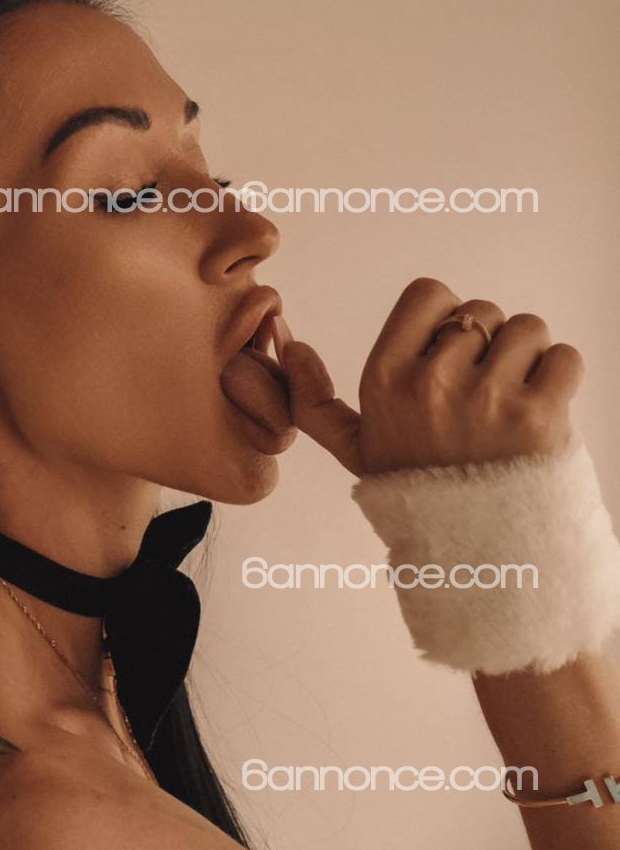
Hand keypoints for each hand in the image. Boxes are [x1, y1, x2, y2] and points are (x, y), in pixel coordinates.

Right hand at [281, 277, 582, 475]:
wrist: (478, 555)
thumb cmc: (419, 495)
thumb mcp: (358, 449)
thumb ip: (314, 401)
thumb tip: (284, 343)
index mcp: (385, 377)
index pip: (430, 294)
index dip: (448, 319)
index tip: (451, 358)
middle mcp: (430, 382)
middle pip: (482, 312)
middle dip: (491, 345)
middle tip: (486, 394)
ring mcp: (486, 398)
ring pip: (527, 329)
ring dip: (530, 359)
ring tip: (516, 401)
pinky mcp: (539, 416)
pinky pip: (564, 357)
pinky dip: (562, 375)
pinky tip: (544, 407)